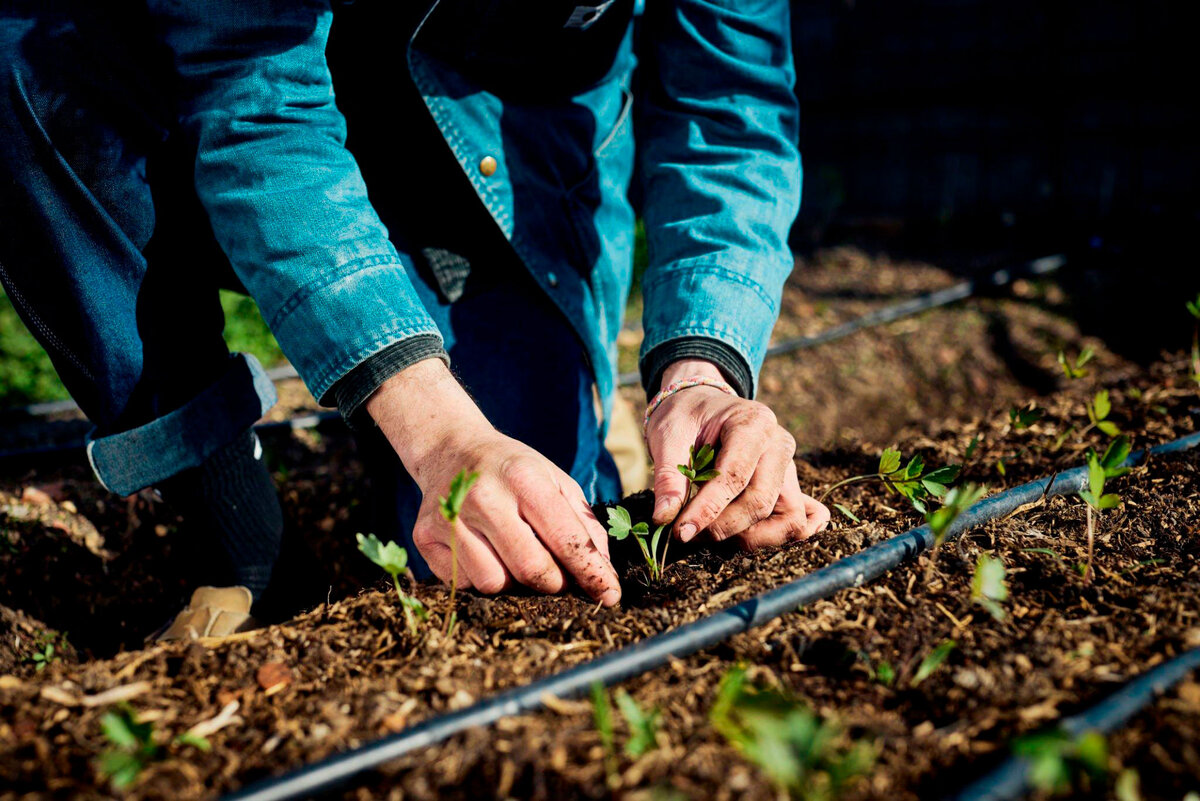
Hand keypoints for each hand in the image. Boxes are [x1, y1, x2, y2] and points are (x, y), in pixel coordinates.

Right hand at [365, 359, 620, 605]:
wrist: (451, 450)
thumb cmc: (513, 471)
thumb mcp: (555, 481)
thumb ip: (583, 523)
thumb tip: (602, 571)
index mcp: (524, 478)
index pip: (566, 540)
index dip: (592, 573)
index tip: (609, 595)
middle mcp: (484, 497)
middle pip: (532, 570)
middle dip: (554, 583)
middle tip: (557, 576)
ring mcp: (450, 518)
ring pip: (495, 584)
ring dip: (514, 582)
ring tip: (513, 555)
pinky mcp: (425, 537)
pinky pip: (465, 584)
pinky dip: (483, 577)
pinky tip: (484, 552)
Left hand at [646, 359, 829, 546]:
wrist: (701, 404)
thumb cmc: (685, 416)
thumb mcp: (667, 437)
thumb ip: (668, 477)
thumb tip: (664, 518)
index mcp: (753, 423)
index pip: (735, 477)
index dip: (708, 509)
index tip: (682, 531)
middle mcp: (778, 444)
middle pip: (762, 502)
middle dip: (724, 527)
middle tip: (688, 533)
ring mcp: (787, 466)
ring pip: (785, 518)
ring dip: (748, 536)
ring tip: (709, 532)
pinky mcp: (788, 485)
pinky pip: (798, 519)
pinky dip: (776, 535)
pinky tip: (748, 537)